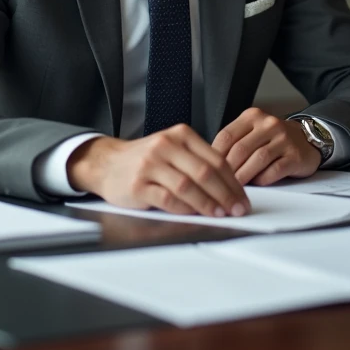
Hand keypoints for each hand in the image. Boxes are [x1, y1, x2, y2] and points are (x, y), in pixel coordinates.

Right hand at [67, 123, 251, 217]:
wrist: (107, 163)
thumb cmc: (145, 160)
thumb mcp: (172, 149)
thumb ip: (197, 161)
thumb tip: (229, 188)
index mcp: (180, 135)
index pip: (215, 159)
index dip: (233, 182)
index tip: (242, 198)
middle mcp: (166, 146)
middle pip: (205, 172)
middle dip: (226, 195)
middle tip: (237, 210)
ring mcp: (151, 164)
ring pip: (187, 186)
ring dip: (207, 204)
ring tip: (219, 214)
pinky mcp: (138, 184)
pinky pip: (168, 198)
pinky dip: (184, 209)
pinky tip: (193, 214)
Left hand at [212, 108, 321, 185]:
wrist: (307, 139)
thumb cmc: (273, 139)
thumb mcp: (252, 132)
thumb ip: (235, 142)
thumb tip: (212, 163)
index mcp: (252, 117)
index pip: (227, 135)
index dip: (215, 155)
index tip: (209, 170)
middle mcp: (268, 124)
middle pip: (240, 149)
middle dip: (228, 169)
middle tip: (220, 183)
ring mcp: (283, 139)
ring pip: (258, 159)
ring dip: (244, 176)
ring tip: (235, 187)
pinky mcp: (295, 155)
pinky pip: (275, 169)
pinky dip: (263, 179)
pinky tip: (257, 184)